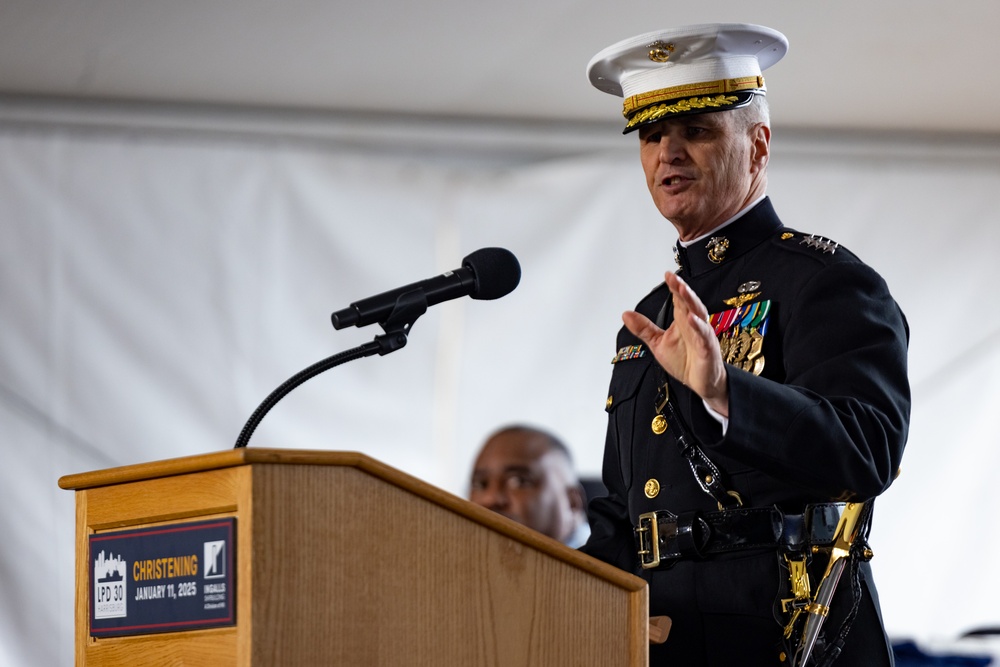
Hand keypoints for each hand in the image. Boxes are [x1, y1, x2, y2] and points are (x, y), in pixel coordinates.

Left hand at [622, 272, 728, 416]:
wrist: (701, 383)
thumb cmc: (684, 361)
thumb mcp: (658, 344)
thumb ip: (644, 329)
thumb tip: (626, 314)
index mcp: (682, 321)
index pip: (678, 300)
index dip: (673, 286)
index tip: (666, 274)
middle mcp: (694, 324)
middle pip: (688, 302)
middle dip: (681, 289)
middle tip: (673, 278)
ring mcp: (702, 335)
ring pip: (698, 314)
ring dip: (691, 301)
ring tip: (682, 290)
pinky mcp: (707, 349)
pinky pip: (704, 336)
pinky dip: (698, 327)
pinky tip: (691, 319)